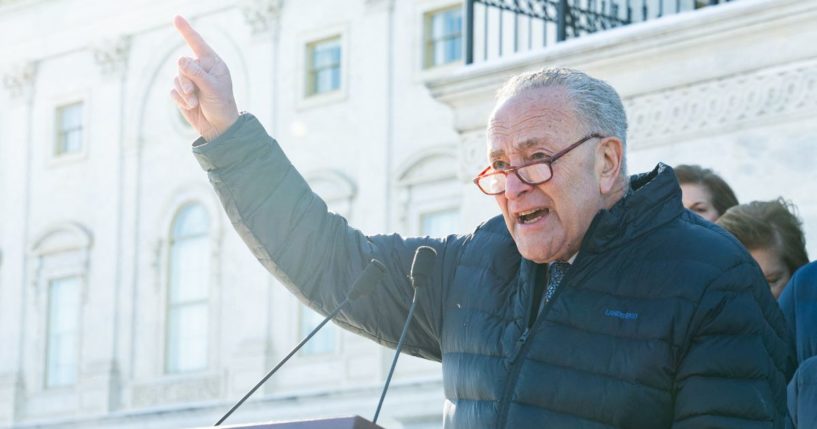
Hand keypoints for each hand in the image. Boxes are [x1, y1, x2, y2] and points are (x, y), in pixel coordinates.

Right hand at [171, 15, 239, 141]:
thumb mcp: (212, 88)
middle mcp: (200, 69)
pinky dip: (181, 100)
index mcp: (212, 64)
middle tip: (194, 93)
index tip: (176, 18)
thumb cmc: (221, 105)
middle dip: (186, 80)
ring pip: (176, 78)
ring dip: (184, 93)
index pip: (198, 44)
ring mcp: (191, 81)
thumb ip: (196, 74)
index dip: (186, 30)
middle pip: (182, 64)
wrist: (218, 127)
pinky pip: (173, 91)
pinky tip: (191, 107)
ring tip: (195, 102)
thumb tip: (180, 60)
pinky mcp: (182, 93)